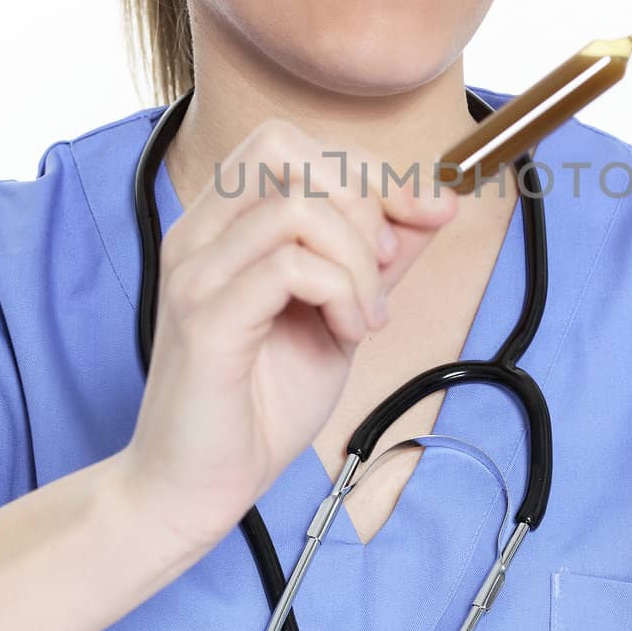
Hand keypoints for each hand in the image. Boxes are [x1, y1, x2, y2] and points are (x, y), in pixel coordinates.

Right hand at [118, 117, 457, 552]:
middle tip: (381, 268)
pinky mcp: (204, 317)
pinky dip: (340, 293)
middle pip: (284, 147)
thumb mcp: (340, 314)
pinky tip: (345, 334)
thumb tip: (437, 200)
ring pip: (295, 206)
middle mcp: (199, 233)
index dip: (371, 169)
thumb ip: (379, 257)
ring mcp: (195, 271)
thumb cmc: (259, 404)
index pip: (293, 143)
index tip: (426, 214)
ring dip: (355, 259)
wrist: (196, 487)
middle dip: (360, 198)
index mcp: (223, 224)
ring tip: (363, 315)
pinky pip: (288, 265)